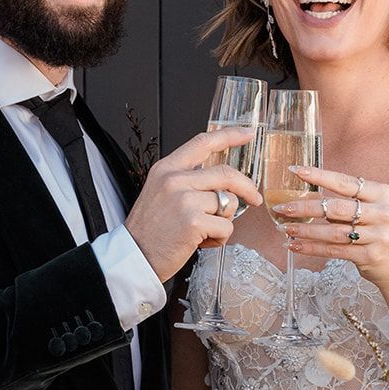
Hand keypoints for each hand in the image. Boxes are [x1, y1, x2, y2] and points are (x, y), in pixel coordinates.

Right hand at [125, 128, 262, 282]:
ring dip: (224, 221)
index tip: (248, 133)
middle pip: (226, 174)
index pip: (202, 142)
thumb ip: (187, 180)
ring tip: (204, 231)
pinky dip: (219, 238)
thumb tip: (222, 181)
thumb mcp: (160, 192)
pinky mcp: (194, 222)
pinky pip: (226, 227)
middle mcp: (175, 180)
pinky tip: (201, 242)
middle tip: (254, 198)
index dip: (229, 135)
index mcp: (167, 168)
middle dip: (246, 187)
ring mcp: (184, 200)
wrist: (134, 257)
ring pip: (228, 203)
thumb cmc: (150, 230)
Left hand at [272, 164, 388, 301]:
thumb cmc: (379, 233)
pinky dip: (312, 248)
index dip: (319, 176)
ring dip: (305, 230)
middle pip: (336, 207)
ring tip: (285, 229)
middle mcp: (382, 213)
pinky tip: (296, 246)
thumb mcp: (371, 211)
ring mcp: (378, 235)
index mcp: (381, 194)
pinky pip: (334, 250)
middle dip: (306, 208)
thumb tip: (305, 196)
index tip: (295, 171)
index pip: (345, 182)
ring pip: (333, 231)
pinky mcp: (370, 256)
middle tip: (283, 207)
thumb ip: (347, 203)